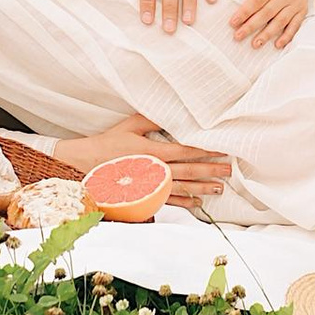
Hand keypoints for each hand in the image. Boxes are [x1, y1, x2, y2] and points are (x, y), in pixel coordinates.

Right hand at [40, 111, 232, 201]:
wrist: (86, 167)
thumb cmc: (107, 144)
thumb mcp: (128, 125)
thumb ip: (151, 118)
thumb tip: (171, 110)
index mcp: (153, 151)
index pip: (186, 150)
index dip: (205, 149)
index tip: (222, 148)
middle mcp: (155, 170)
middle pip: (189, 170)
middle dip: (210, 170)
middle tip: (229, 169)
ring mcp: (150, 186)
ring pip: (182, 188)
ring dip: (202, 187)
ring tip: (219, 187)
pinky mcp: (145, 196)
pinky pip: (169, 201)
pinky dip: (184, 202)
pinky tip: (197, 203)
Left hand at [226, 0, 314, 51]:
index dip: (245, 11)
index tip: (233, 22)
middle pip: (267, 12)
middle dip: (252, 26)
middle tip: (237, 36)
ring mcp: (296, 1)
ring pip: (281, 21)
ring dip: (268, 34)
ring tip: (255, 44)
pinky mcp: (302, 7)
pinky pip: (296, 24)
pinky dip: (288, 35)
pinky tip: (277, 44)